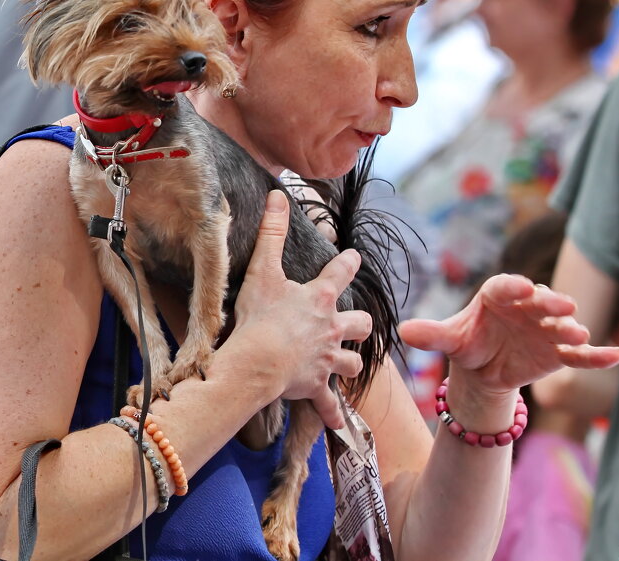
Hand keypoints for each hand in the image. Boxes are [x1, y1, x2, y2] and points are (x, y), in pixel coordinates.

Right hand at [233, 190, 371, 428]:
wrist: (258, 362)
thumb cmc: (260, 315)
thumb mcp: (263, 269)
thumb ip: (272, 233)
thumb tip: (277, 195)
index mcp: (320, 298)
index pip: (341, 273)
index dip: (348, 263)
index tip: (355, 257)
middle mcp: (332, 328)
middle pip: (360, 323)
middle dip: (359, 322)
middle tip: (354, 322)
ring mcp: (327, 359)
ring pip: (353, 362)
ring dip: (350, 361)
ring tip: (345, 361)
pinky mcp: (317, 385)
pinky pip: (330, 404)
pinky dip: (334, 413)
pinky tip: (340, 423)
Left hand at [399, 274, 618, 393]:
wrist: (485, 367)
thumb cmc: (467, 343)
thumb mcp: (448, 339)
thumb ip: (430, 334)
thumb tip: (402, 330)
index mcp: (497, 295)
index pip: (504, 286)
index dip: (512, 286)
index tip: (519, 286)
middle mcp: (526, 307)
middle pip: (540, 301)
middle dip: (550, 303)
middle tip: (562, 306)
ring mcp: (546, 330)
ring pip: (561, 327)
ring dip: (571, 329)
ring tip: (577, 333)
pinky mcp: (559, 353)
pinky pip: (580, 354)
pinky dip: (597, 355)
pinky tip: (616, 355)